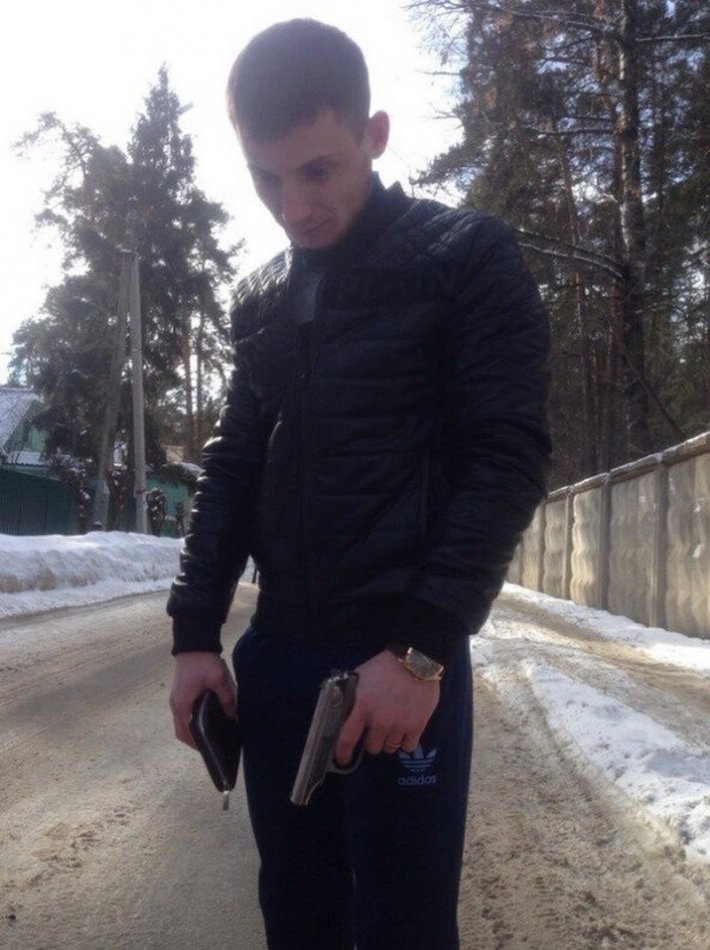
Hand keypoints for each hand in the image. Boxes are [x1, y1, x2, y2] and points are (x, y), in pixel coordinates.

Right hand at [169, 651, 236, 747]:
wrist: (193, 643)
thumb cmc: (204, 662)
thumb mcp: (219, 680)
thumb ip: (227, 700)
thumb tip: (233, 717)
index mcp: (183, 705)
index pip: (186, 733)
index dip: (197, 744)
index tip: (210, 750)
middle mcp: (175, 705)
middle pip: (181, 731)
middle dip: (193, 741)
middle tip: (210, 745)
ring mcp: (175, 699)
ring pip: (181, 723)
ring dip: (191, 731)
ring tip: (210, 734)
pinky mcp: (179, 693)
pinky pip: (183, 714)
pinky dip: (191, 721)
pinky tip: (205, 719)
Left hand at [334, 650, 439, 766]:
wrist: (416, 661)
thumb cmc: (386, 666)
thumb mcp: (362, 675)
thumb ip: (352, 694)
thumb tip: (343, 705)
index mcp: (362, 707)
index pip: (347, 739)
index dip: (343, 753)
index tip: (343, 759)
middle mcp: (379, 721)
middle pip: (372, 747)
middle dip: (372, 739)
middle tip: (377, 728)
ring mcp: (399, 726)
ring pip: (390, 748)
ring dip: (389, 740)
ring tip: (393, 726)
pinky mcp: (416, 727)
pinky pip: (408, 747)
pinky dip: (406, 741)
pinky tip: (406, 729)